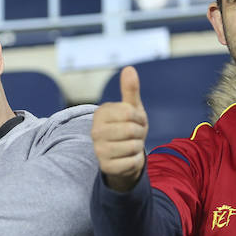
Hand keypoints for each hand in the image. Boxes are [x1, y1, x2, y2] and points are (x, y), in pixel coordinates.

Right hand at [92, 67, 147, 190]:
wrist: (122, 154)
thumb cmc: (127, 126)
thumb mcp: (131, 108)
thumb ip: (130, 90)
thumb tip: (129, 69)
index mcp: (100, 114)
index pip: (129, 112)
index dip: (139, 117)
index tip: (135, 120)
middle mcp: (95, 131)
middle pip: (131, 130)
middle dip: (140, 133)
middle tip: (135, 134)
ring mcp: (98, 150)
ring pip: (133, 147)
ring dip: (139, 147)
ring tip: (131, 145)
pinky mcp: (106, 167)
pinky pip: (132, 162)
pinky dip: (136, 161)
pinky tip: (128, 158)